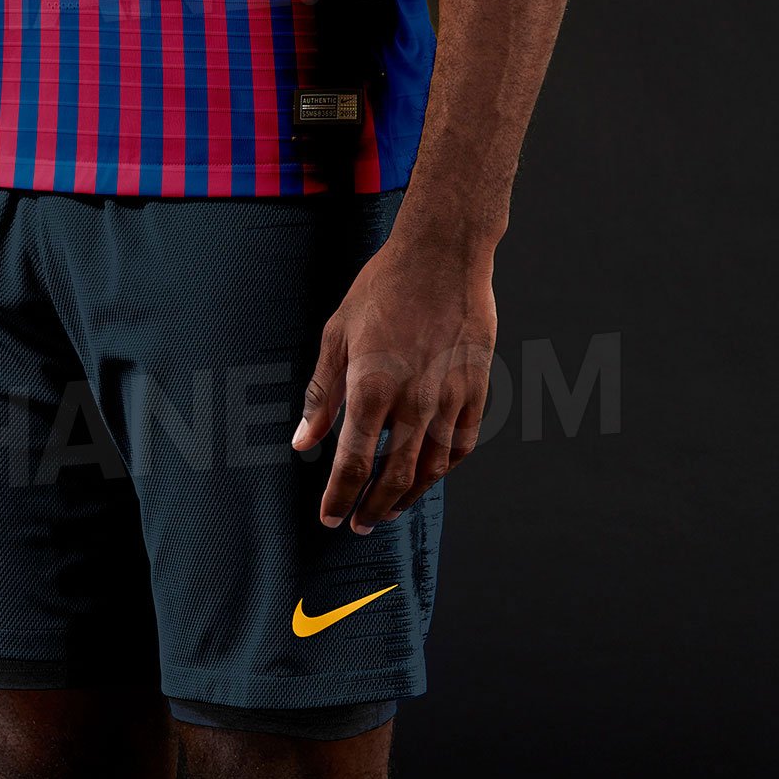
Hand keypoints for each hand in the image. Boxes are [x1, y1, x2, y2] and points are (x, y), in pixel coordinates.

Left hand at [292, 227, 496, 531]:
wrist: (442, 254)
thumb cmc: (383, 288)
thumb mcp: (336, 334)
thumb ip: (322, 395)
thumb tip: (302, 443)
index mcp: (371, 388)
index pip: (351, 464)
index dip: (338, 498)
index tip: (329, 518)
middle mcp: (413, 402)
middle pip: (394, 478)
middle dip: (372, 508)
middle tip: (358, 524)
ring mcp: (450, 398)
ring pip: (432, 469)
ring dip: (409, 496)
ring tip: (390, 507)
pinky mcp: (476, 389)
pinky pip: (462, 444)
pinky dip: (444, 467)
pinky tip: (430, 472)